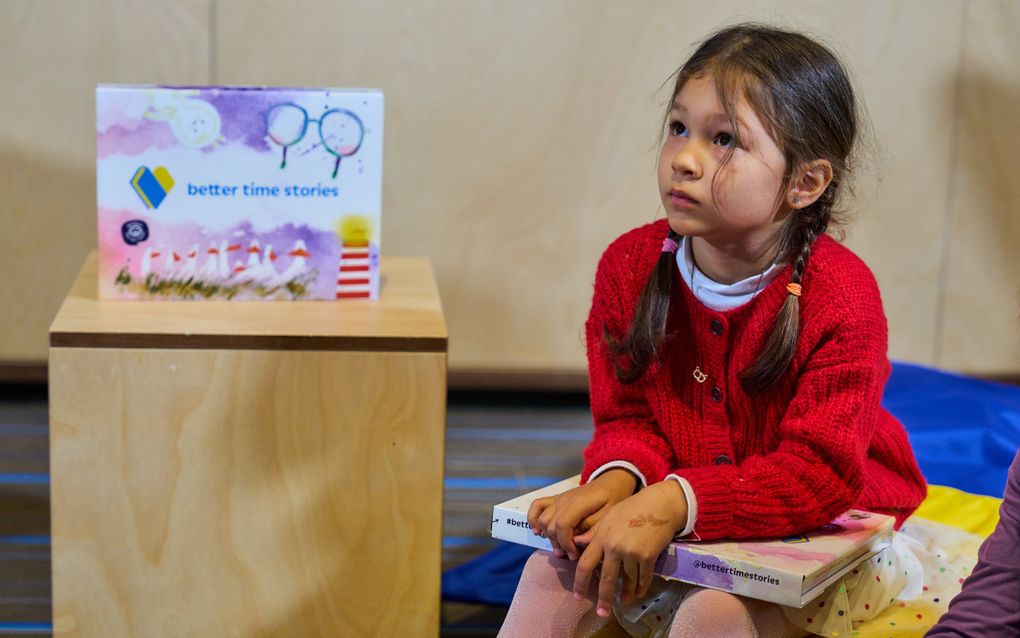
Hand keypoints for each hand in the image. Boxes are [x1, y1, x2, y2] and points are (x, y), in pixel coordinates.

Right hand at [527, 469, 636, 560]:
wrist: (611, 482)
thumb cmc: (613, 498)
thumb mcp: (610, 516)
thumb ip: (593, 529)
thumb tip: (577, 542)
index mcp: (579, 503)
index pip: (563, 525)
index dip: (566, 543)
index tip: (575, 554)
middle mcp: (564, 500)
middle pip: (551, 525)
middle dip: (559, 544)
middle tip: (571, 555)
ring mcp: (558, 498)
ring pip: (542, 519)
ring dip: (548, 536)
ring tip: (561, 549)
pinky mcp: (556, 499)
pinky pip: (537, 506)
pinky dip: (533, 519)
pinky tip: (538, 532)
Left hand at [572, 480, 687, 617]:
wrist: (659, 504)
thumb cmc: (631, 508)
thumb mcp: (608, 517)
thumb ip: (594, 533)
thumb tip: (578, 544)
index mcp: (600, 536)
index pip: (585, 564)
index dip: (580, 582)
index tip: (577, 596)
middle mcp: (613, 546)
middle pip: (605, 579)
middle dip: (604, 599)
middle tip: (601, 613)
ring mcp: (630, 552)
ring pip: (627, 580)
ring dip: (626, 592)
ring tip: (625, 600)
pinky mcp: (647, 556)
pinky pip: (643, 577)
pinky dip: (641, 587)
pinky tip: (639, 593)